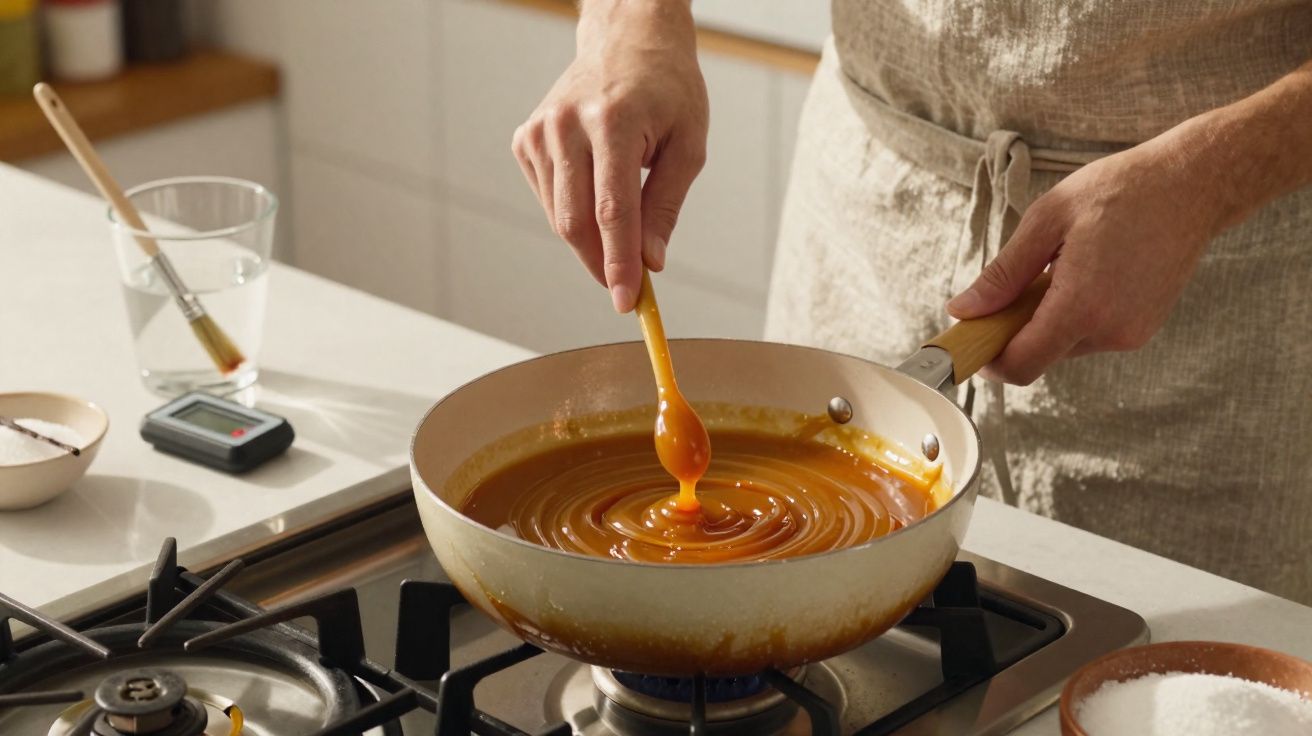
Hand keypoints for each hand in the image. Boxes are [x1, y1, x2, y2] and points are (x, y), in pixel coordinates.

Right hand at [512, 1, 707, 311]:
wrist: (627, 39)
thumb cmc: (666, 89)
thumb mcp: (687, 144)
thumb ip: (665, 205)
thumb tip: (651, 262)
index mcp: (612, 121)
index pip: (611, 210)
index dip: (618, 263)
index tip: (627, 301)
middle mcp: (566, 124)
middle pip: (575, 221)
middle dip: (602, 264)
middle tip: (628, 291)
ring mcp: (539, 131)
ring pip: (559, 216)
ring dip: (590, 242)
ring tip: (622, 237)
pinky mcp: (525, 140)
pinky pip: (549, 199)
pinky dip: (573, 215)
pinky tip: (596, 196)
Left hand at [946, 136, 1227, 384]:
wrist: (1194, 185)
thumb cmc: (1121, 191)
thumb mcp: (1047, 220)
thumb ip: (1003, 273)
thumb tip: (964, 310)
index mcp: (1082, 305)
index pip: (1022, 364)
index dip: (989, 359)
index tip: (971, 338)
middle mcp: (1111, 330)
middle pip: (1040, 356)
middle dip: (1015, 331)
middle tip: (1013, 285)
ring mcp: (1132, 333)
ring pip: (1064, 345)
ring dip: (1046, 319)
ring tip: (1059, 267)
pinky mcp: (1143, 328)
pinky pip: (1090, 334)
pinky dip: (1073, 314)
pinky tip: (1084, 272)